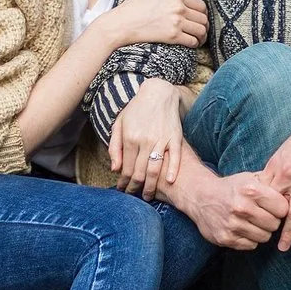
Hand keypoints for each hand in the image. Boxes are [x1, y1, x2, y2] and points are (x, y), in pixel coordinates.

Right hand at [98, 0, 206, 52]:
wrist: (122, 24)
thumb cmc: (134, 5)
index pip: (201, 5)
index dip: (202, 12)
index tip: (198, 17)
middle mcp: (179, 8)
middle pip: (203, 18)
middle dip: (204, 24)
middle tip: (200, 28)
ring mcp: (177, 23)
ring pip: (201, 30)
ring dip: (202, 35)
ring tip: (198, 37)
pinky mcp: (173, 37)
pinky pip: (193, 41)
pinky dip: (195, 43)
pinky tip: (191, 43)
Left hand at [109, 79, 189, 202]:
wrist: (158, 93)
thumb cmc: (136, 110)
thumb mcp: (119, 124)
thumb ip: (115, 147)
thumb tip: (114, 169)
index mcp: (130, 138)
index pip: (126, 167)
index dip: (123, 181)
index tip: (122, 190)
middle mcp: (145, 140)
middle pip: (139, 172)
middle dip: (135, 187)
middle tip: (133, 196)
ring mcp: (162, 139)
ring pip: (155, 169)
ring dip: (151, 186)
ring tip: (148, 196)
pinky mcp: (176, 138)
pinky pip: (175, 157)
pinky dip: (173, 171)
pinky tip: (169, 183)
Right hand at [168, 167, 288, 250]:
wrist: (200, 197)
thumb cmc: (231, 188)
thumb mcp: (250, 178)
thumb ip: (272, 185)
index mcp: (250, 190)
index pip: (283, 208)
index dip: (280, 208)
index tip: (274, 206)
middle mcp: (241, 207)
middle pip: (275, 224)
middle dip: (272, 221)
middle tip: (262, 215)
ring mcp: (233, 225)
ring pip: (265, 237)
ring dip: (261, 231)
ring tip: (252, 222)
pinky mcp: (226, 238)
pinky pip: (251, 245)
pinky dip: (250, 239)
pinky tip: (242, 229)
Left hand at [261, 105, 290, 249]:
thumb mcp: (286, 148)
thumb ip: (278, 166)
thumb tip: (270, 178)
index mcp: (275, 166)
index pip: (259, 193)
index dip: (254, 209)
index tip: (249, 222)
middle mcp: (286, 175)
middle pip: (271, 207)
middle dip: (265, 225)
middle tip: (259, 241)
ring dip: (286, 233)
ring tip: (282, 248)